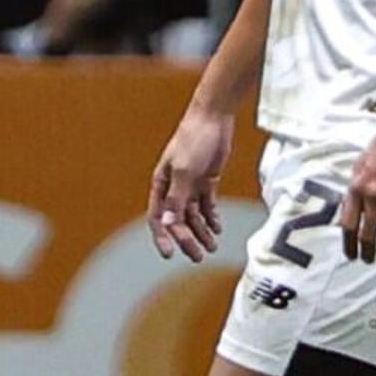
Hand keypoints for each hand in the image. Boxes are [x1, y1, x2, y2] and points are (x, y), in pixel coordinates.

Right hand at [148, 103, 234, 259]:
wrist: (213, 118)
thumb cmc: (192, 139)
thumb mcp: (184, 170)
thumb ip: (177, 198)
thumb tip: (168, 223)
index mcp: (161, 186)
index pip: (158, 219)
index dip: (163, 238)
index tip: (169, 255)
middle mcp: (174, 188)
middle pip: (178, 221)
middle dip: (187, 239)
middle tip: (198, 256)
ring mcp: (191, 185)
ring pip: (194, 216)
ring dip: (201, 232)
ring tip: (211, 247)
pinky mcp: (207, 181)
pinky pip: (207, 205)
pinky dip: (211, 218)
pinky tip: (217, 229)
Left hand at [333, 115, 375, 260]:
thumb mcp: (358, 169)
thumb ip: (354, 193)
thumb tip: (350, 218)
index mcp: (356, 188)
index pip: (348, 226)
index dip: (349, 245)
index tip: (351, 255)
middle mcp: (374, 196)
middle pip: (368, 235)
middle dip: (367, 252)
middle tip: (369, 260)